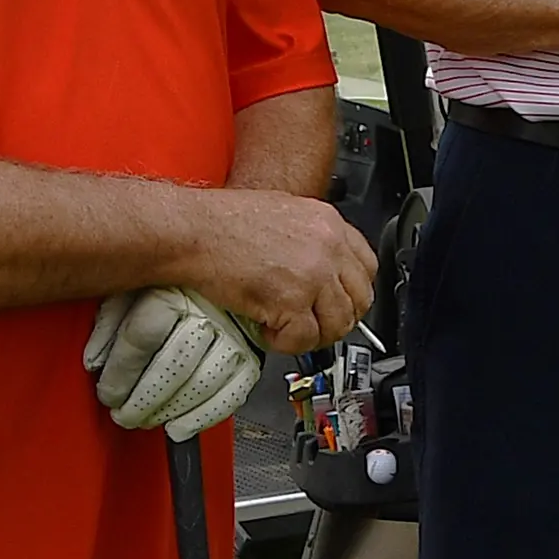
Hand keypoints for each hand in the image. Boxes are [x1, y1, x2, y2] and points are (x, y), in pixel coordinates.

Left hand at [83, 287, 264, 437]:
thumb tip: (95, 360)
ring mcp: (233, 334)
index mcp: (173, 288)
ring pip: (202, 382)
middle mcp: (208, 310)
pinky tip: (180, 426)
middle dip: (143, 399)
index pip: (143, 337)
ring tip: (147, 420)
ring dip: (170, 411)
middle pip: (173, 365)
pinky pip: (233, 393)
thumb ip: (110, 321)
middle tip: (125, 413)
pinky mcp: (251, 356)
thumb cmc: (167, 285)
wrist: (225, 273)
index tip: (108, 392)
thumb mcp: (129, 290)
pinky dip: (204, 416)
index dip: (121, 374)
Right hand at [172, 187, 375, 352]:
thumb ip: (312, 242)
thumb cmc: (222, 223)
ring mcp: (313, 274)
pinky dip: (285, 343)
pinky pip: (305, 339)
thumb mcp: (284, 215)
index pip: (367, 267)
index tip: (336, 303)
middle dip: (334, 319)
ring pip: (338, 325)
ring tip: (285, 327)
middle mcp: (328, 246)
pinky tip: (267, 329)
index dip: (352, 293)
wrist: (191, 231)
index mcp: (328, 223)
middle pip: (359, 300)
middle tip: (309, 323)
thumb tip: (324, 275)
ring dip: (312, 334)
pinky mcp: (291, 300)